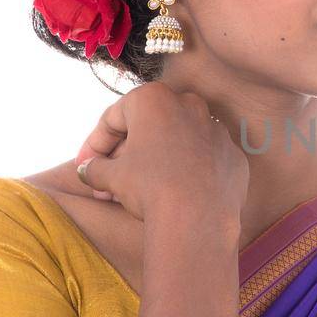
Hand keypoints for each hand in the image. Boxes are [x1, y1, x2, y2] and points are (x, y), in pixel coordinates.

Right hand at [73, 81, 249, 226]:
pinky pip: (202, 160)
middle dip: (123, 156)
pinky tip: (172, 194)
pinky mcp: (233, 154)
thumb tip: (87, 169)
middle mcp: (188, 104)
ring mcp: (216, 129)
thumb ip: (94, 167)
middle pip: (146, 128)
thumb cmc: (150, 187)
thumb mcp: (110, 176)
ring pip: (175, 142)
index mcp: (154, 98)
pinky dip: (186, 172)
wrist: (198, 218)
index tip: (84, 166)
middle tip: (105, 183)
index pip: (112, 118)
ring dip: (154, 162)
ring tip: (136, 191)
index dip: (93, 145)